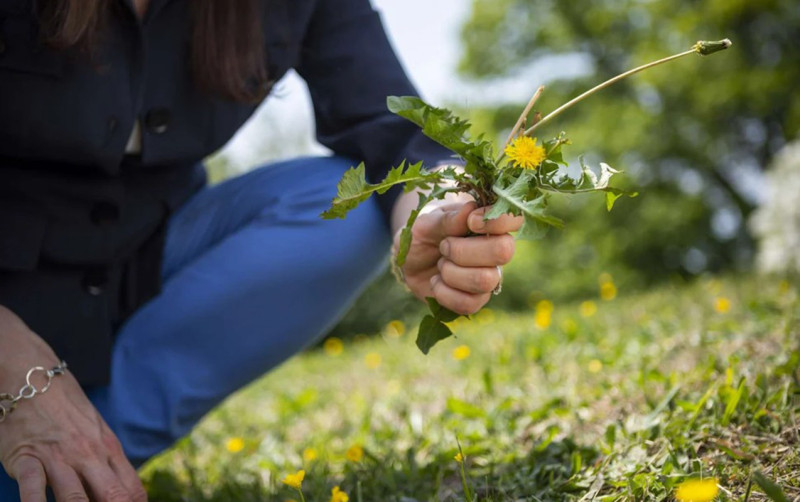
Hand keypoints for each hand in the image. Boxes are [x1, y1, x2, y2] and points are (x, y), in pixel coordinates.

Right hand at [0, 307, 146, 501]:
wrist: (32, 377)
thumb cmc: (66, 410)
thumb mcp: (96, 432)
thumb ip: (109, 462)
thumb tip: (127, 493)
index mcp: (109, 449)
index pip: (132, 490)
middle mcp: (88, 455)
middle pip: (111, 496)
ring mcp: (58, 457)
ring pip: (75, 499)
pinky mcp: (27, 458)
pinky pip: (32, 490)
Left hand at [395, 201, 522, 314]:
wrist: (408, 262)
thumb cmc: (423, 235)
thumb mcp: (428, 222)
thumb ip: (448, 218)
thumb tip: (470, 210)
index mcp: (489, 225)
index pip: (515, 220)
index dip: (497, 222)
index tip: (471, 222)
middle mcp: (496, 251)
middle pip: (503, 252)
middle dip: (464, 250)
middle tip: (444, 246)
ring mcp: (489, 277)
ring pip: (484, 280)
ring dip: (451, 272)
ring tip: (440, 264)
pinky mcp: (475, 300)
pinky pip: (469, 303)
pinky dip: (444, 293)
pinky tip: (436, 282)